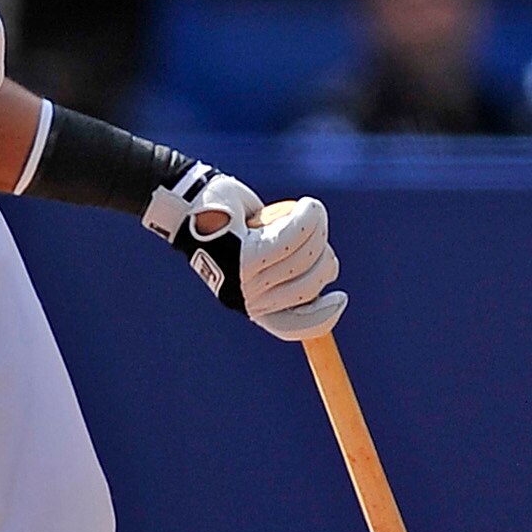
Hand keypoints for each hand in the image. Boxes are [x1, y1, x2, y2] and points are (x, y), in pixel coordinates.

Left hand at [149, 170, 343, 337]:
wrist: (191, 204)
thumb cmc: (230, 225)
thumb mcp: (260, 252)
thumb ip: (285, 268)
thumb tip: (321, 279)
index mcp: (251, 305)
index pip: (295, 326)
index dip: (324, 317)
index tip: (340, 297)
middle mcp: (247, 300)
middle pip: (310, 287)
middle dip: (325, 257)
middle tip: (317, 232)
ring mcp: (246, 281)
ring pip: (304, 257)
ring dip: (316, 228)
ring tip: (310, 210)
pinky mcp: (246, 255)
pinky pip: (292, 237)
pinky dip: (307, 218)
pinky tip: (311, 206)